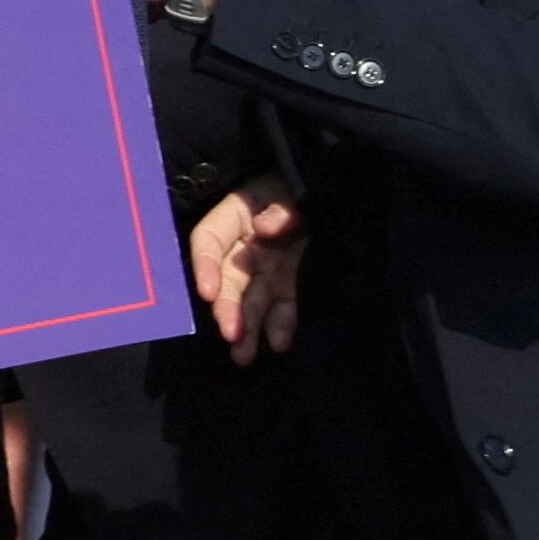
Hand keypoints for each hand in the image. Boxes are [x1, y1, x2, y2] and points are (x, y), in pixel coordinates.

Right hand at [188, 175, 302, 365]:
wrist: (334, 186)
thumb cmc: (299, 183)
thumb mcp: (291, 187)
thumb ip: (282, 206)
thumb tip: (263, 227)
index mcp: (236, 215)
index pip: (209, 240)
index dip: (204, 266)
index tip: (206, 293)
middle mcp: (244, 245)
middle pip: (228, 278)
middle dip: (227, 307)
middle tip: (230, 333)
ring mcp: (266, 266)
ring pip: (251, 299)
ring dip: (248, 327)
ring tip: (244, 356)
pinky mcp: (287, 281)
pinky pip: (282, 305)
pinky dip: (281, 324)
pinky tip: (280, 344)